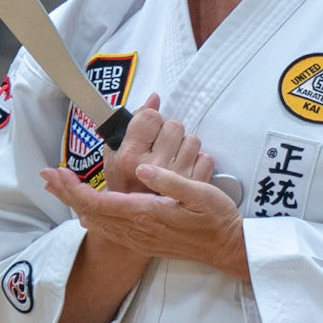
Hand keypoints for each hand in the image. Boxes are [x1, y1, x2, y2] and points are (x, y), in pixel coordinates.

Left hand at [39, 161, 248, 281]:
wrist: (226, 249)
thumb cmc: (217, 220)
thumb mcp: (201, 194)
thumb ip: (170, 181)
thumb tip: (142, 168)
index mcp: (146, 214)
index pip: (98, 202)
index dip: (73, 189)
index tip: (56, 173)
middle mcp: (136, 229)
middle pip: (89, 212)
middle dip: (66, 194)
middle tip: (46, 176)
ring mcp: (138, 238)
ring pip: (96, 222)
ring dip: (75, 204)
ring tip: (59, 187)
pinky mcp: (142, 241)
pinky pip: (108, 229)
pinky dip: (91, 216)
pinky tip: (86, 210)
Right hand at [101, 94, 215, 196]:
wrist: (145, 222)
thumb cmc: (128, 187)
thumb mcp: (115, 157)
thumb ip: (130, 125)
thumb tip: (154, 99)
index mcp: (129, 159)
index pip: (150, 116)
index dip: (150, 121)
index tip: (147, 133)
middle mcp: (153, 168)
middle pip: (173, 125)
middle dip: (167, 135)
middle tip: (160, 153)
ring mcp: (177, 179)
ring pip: (192, 140)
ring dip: (183, 149)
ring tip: (172, 165)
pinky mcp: (197, 188)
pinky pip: (206, 157)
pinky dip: (197, 164)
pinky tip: (184, 175)